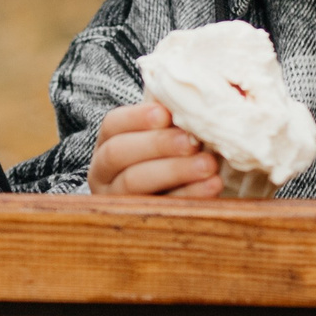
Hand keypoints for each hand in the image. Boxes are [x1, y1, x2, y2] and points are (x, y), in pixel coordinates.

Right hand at [87, 100, 224, 197]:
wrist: (167, 205)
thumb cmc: (170, 158)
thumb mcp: (165, 137)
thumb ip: (175, 119)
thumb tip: (202, 93)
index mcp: (108, 143)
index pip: (113, 125)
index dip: (136, 118)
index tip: (165, 114)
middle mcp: (103, 171)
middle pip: (118, 154)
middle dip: (156, 145)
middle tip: (191, 143)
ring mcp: (116, 200)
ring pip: (134, 183)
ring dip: (174, 171)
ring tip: (209, 165)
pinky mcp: (137, 222)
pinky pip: (159, 209)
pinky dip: (188, 197)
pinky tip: (212, 187)